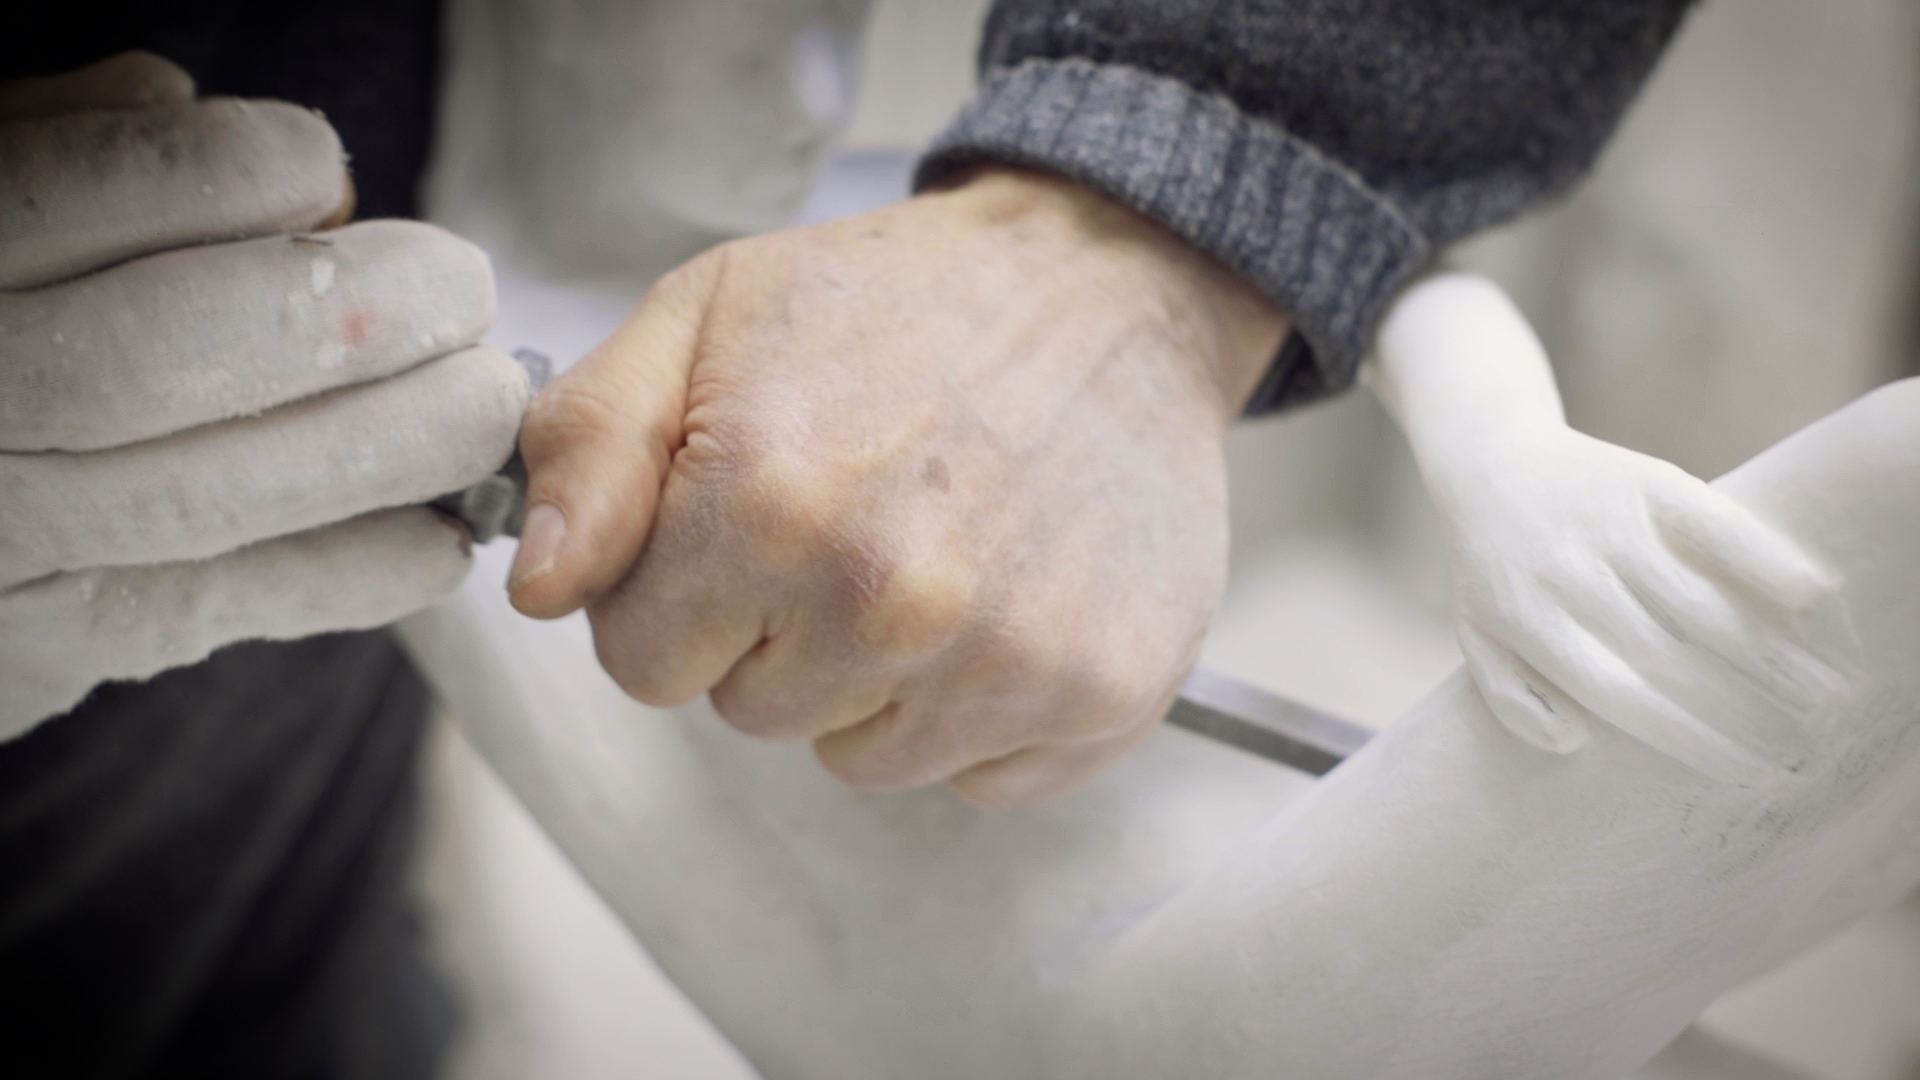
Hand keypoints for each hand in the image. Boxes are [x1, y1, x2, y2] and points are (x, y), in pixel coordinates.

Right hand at [0, 53, 527, 738]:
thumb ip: (53, 142)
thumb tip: (174, 100)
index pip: (82, 197)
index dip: (228, 174)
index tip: (321, 167)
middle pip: (168, 354)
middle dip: (353, 317)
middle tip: (462, 291)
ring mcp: (3, 530)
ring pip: (212, 495)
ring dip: (389, 447)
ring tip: (487, 402)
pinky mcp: (45, 639)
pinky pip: (217, 607)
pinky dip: (351, 573)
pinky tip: (439, 536)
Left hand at [510, 166, 1287, 806]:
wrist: (1105, 282)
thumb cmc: (896, 301)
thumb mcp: (702, 318)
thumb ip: (590, 448)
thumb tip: (541, 590)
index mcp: (772, 504)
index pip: (644, 664)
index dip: (681, 592)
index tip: (741, 521)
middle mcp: (894, 600)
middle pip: (752, 714)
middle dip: (777, 632)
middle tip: (854, 515)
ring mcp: (1012, 659)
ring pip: (863, 758)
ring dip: (877, 679)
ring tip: (936, 550)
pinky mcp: (1103, 692)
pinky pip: (978, 778)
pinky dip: (980, 708)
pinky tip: (1007, 596)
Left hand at [1373, 276, 1840, 783]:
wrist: (1490, 464)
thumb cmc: (1497, 571)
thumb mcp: (1479, 638)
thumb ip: (1513, 699)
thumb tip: (1577, 740)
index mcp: (1527, 619)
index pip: (1618, 693)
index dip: (1686, 735)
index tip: (1744, 769)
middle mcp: (1569, 573)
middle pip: (1669, 654)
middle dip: (1742, 704)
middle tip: (1801, 741)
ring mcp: (1609, 525)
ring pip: (1700, 599)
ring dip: (1768, 648)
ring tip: (1824, 690)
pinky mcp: (1646, 483)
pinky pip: (1715, 525)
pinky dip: (1765, 559)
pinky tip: (1811, 598)